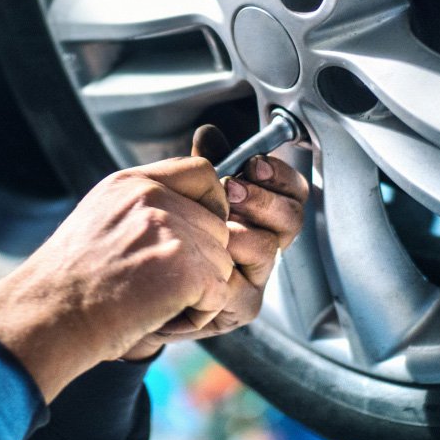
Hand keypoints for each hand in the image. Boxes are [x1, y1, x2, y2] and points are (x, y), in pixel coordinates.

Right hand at [0, 155, 234, 401]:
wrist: (48, 317)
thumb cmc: (69, 281)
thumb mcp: (100, 217)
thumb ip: (143, 204)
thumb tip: (184, 208)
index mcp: (133, 183)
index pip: (203, 173)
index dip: (210, 206)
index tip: (192, 236)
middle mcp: (153, 198)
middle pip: (218, 225)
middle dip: (200, 261)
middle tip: (159, 285)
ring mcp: (170, 231)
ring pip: (222, 261)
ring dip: (199, 290)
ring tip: (154, 301)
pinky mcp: (185, 268)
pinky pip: (219, 291)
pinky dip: (198, 313)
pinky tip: (162, 316)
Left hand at [122, 125, 308, 359]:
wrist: (145, 286)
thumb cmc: (175, 237)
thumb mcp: (191, 195)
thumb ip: (207, 165)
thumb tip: (210, 134)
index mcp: (263, 214)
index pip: (294, 191)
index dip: (280, 175)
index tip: (253, 164)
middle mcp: (267, 244)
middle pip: (292, 217)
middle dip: (262, 198)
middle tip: (232, 189)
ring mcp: (258, 276)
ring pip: (267, 246)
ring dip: (237, 229)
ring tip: (212, 224)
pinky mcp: (244, 305)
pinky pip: (242, 282)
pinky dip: (220, 264)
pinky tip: (200, 256)